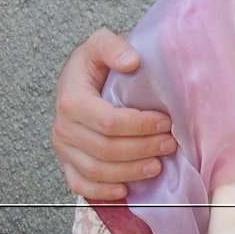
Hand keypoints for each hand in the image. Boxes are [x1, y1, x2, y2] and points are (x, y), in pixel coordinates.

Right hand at [51, 29, 176, 199]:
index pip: (108, 122)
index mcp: (71, 99)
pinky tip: (126, 189)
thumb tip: (131, 61)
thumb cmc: (96, 61)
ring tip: (158, 165)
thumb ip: (113, 47)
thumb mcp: (101, 42)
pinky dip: (103, 191)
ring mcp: (64, 148)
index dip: (140, 125)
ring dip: (130, 171)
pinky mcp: (67, 162)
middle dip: (142, 149)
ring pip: (97, 170)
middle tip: (170, 144)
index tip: (166, 121)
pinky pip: (81, 184)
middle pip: (106, 149)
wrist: (81, 76)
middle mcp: (63, 127)